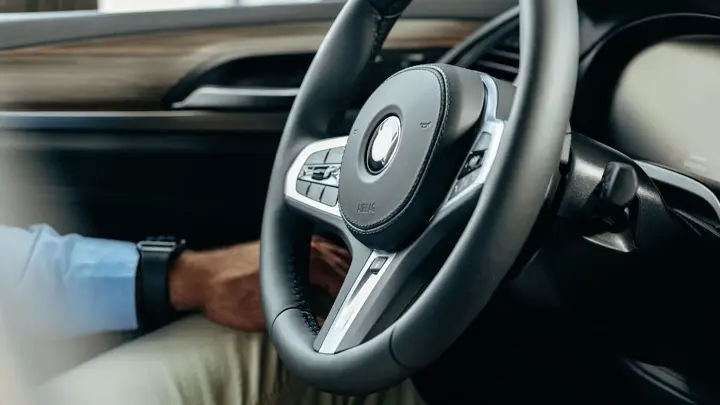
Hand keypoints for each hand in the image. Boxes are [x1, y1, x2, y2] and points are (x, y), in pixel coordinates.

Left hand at [168, 236, 349, 331]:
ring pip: (335, 253)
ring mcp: (297, 242)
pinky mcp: (287, 244)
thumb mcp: (266, 318)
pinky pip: (322, 249)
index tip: (356, 308)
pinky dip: (332, 261)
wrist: (201, 278)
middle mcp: (304, 246)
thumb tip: (323, 328)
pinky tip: (330, 273)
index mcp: (305, 260)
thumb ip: (300, 321)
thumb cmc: (227, 294)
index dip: (353, 296)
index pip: (344, 277)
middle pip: (344, 262)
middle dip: (353, 282)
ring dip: (344, 269)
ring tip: (348, 289)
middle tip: (356, 302)